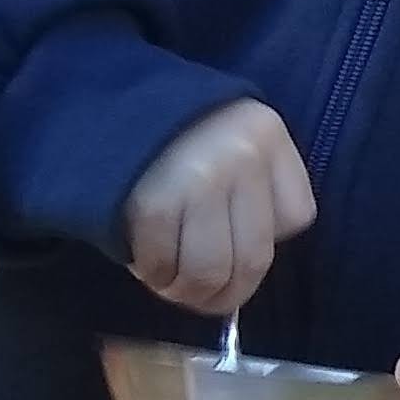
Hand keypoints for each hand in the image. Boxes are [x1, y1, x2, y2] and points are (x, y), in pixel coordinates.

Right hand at [121, 100, 316, 317]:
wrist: (104, 102)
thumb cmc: (176, 133)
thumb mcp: (233, 139)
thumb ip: (252, 190)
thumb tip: (245, 271)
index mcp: (270, 137)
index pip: (295, 217)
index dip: (264, 241)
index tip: (237, 249)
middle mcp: (243, 156)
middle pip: (253, 259)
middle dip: (225, 294)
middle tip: (203, 297)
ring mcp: (200, 179)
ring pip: (209, 271)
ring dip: (187, 292)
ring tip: (170, 283)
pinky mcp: (155, 201)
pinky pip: (162, 262)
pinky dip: (152, 274)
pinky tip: (145, 262)